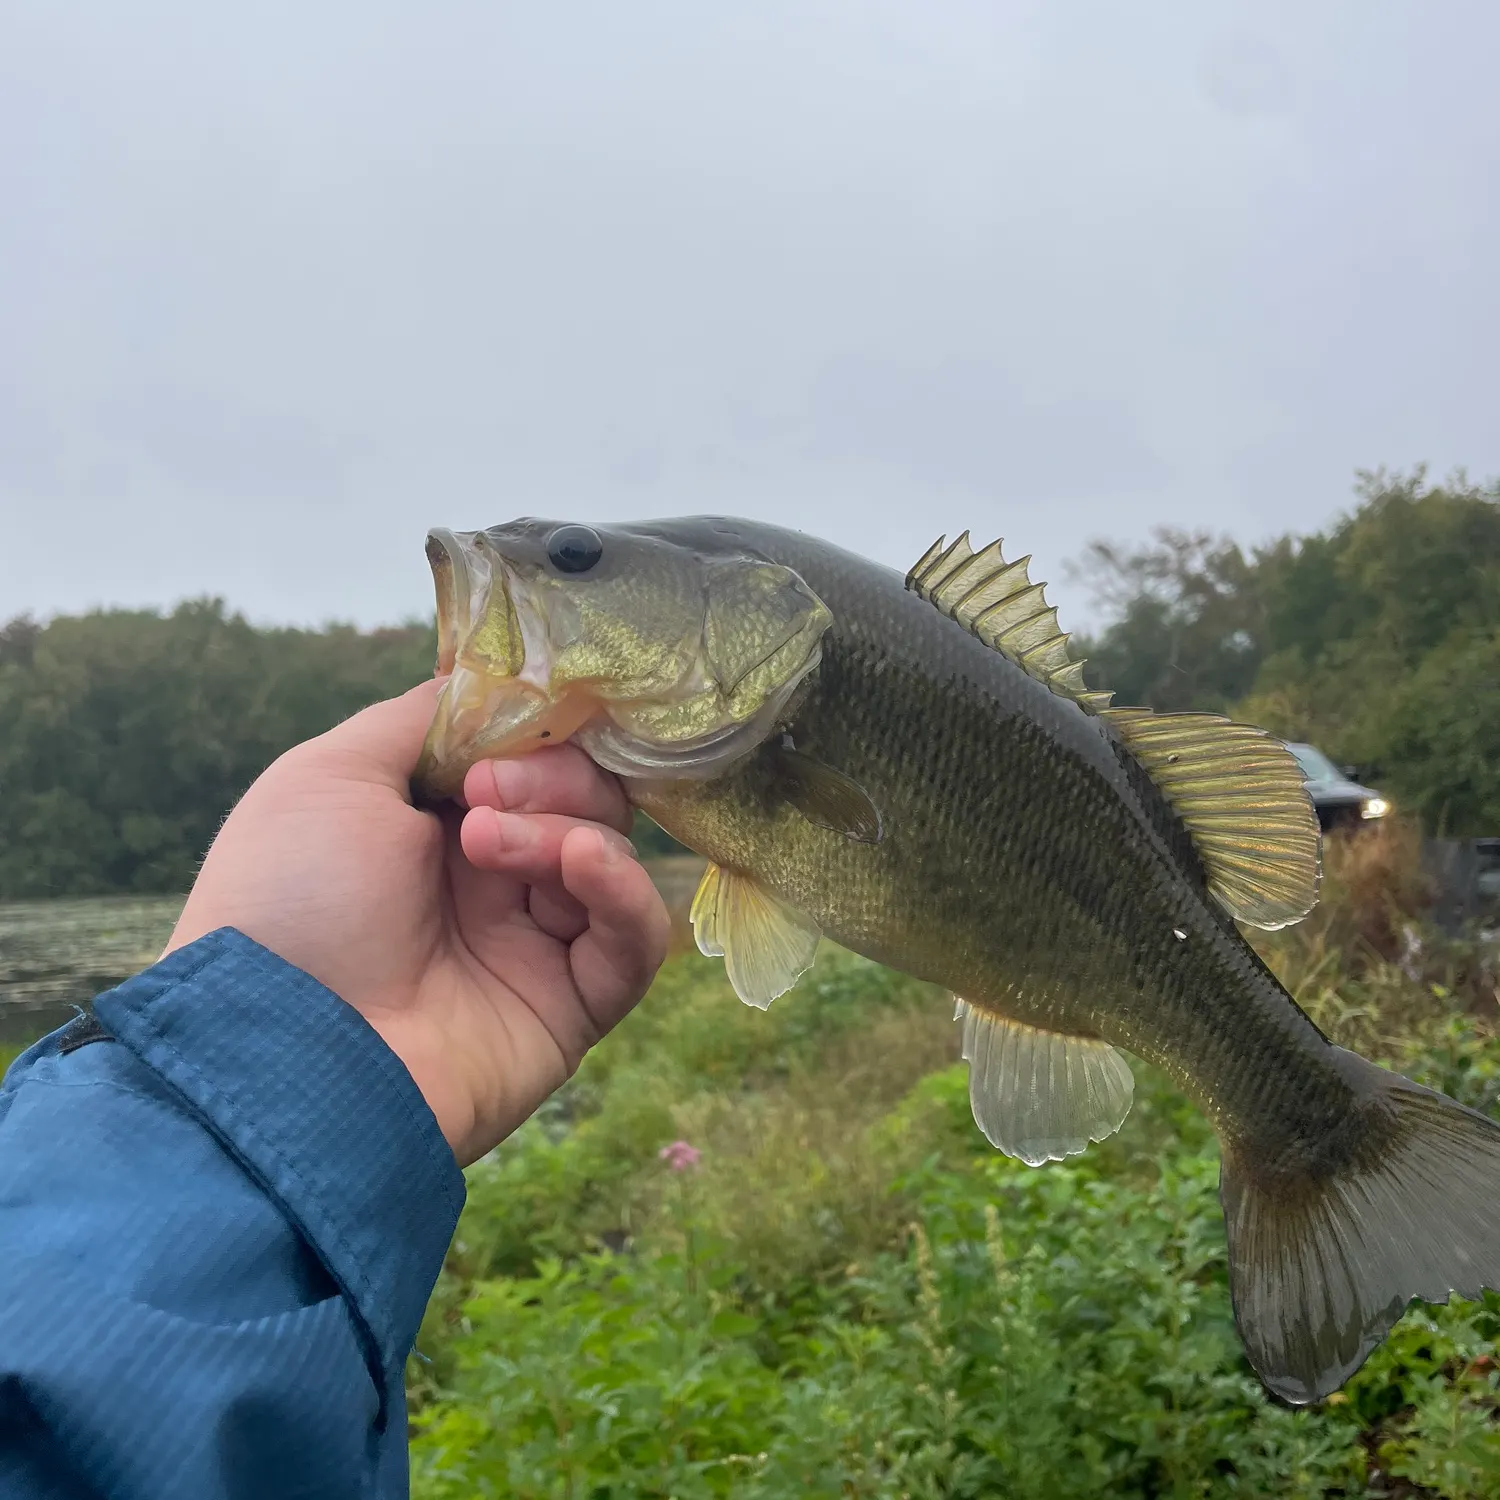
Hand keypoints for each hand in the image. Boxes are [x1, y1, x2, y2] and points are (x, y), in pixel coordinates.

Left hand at [163, 678, 670, 1165]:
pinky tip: (581, 864)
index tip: (505, 730)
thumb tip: (492, 685)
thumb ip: (422, 720)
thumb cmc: (290, 897)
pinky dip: (623, 890)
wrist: (282, 1047)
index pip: (529, 761)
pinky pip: (634, 940)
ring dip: (563, 829)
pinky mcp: (571, 1008)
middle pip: (582, 801)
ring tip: (490, 844)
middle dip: (549, 777)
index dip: (532, 735)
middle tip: (486, 794)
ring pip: (609, 857)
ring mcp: (532, 946)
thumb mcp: (331, 774)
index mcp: (434, 829)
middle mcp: (488, 884)